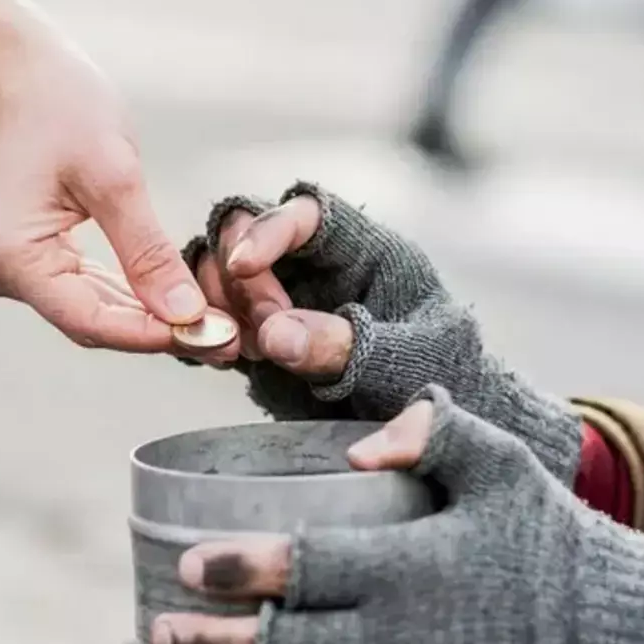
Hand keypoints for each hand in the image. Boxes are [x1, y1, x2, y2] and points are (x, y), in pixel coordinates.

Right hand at [0, 32, 211, 351]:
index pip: (91, 320)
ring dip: (156, 320)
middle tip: (229, 340)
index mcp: (12, 256)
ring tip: (219, 328)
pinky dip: (138, 297)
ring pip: (98, 312)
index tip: (213, 338)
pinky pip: (94, 290)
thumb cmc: (63, 107)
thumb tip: (185, 315)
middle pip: (96, 323)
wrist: (27, 70)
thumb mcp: (116, 178)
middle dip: (163, 332)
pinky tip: (184, 306)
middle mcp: (4, 272)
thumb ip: (148, 252)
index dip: (155, 335)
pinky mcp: (39, 257)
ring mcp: (19, 268)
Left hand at [151, 387, 643, 643]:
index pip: (301, 568)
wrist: (617, 640)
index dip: (238, 569)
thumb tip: (365, 444)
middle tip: (166, 629)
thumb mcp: (508, 469)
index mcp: (413, 566)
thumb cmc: (553, 546)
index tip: (194, 565)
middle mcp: (401, 642)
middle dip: (211, 642)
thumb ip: (439, 435)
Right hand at [184, 183, 580, 482]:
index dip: (269, 229)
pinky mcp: (263, 337)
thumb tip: (273, 333)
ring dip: (213, 303)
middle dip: (238, 277)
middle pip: (247, 233)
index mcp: (366, 250)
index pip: (309, 213)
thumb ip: (346, 346)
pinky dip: (202, 331)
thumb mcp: (405, 361)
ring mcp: (286, 299)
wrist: (441, 430)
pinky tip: (212, 356)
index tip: (243, 264)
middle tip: (256, 335)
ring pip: (220, 272)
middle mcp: (318, 265)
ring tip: (235, 351)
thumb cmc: (440, 378)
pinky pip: (215, 317)